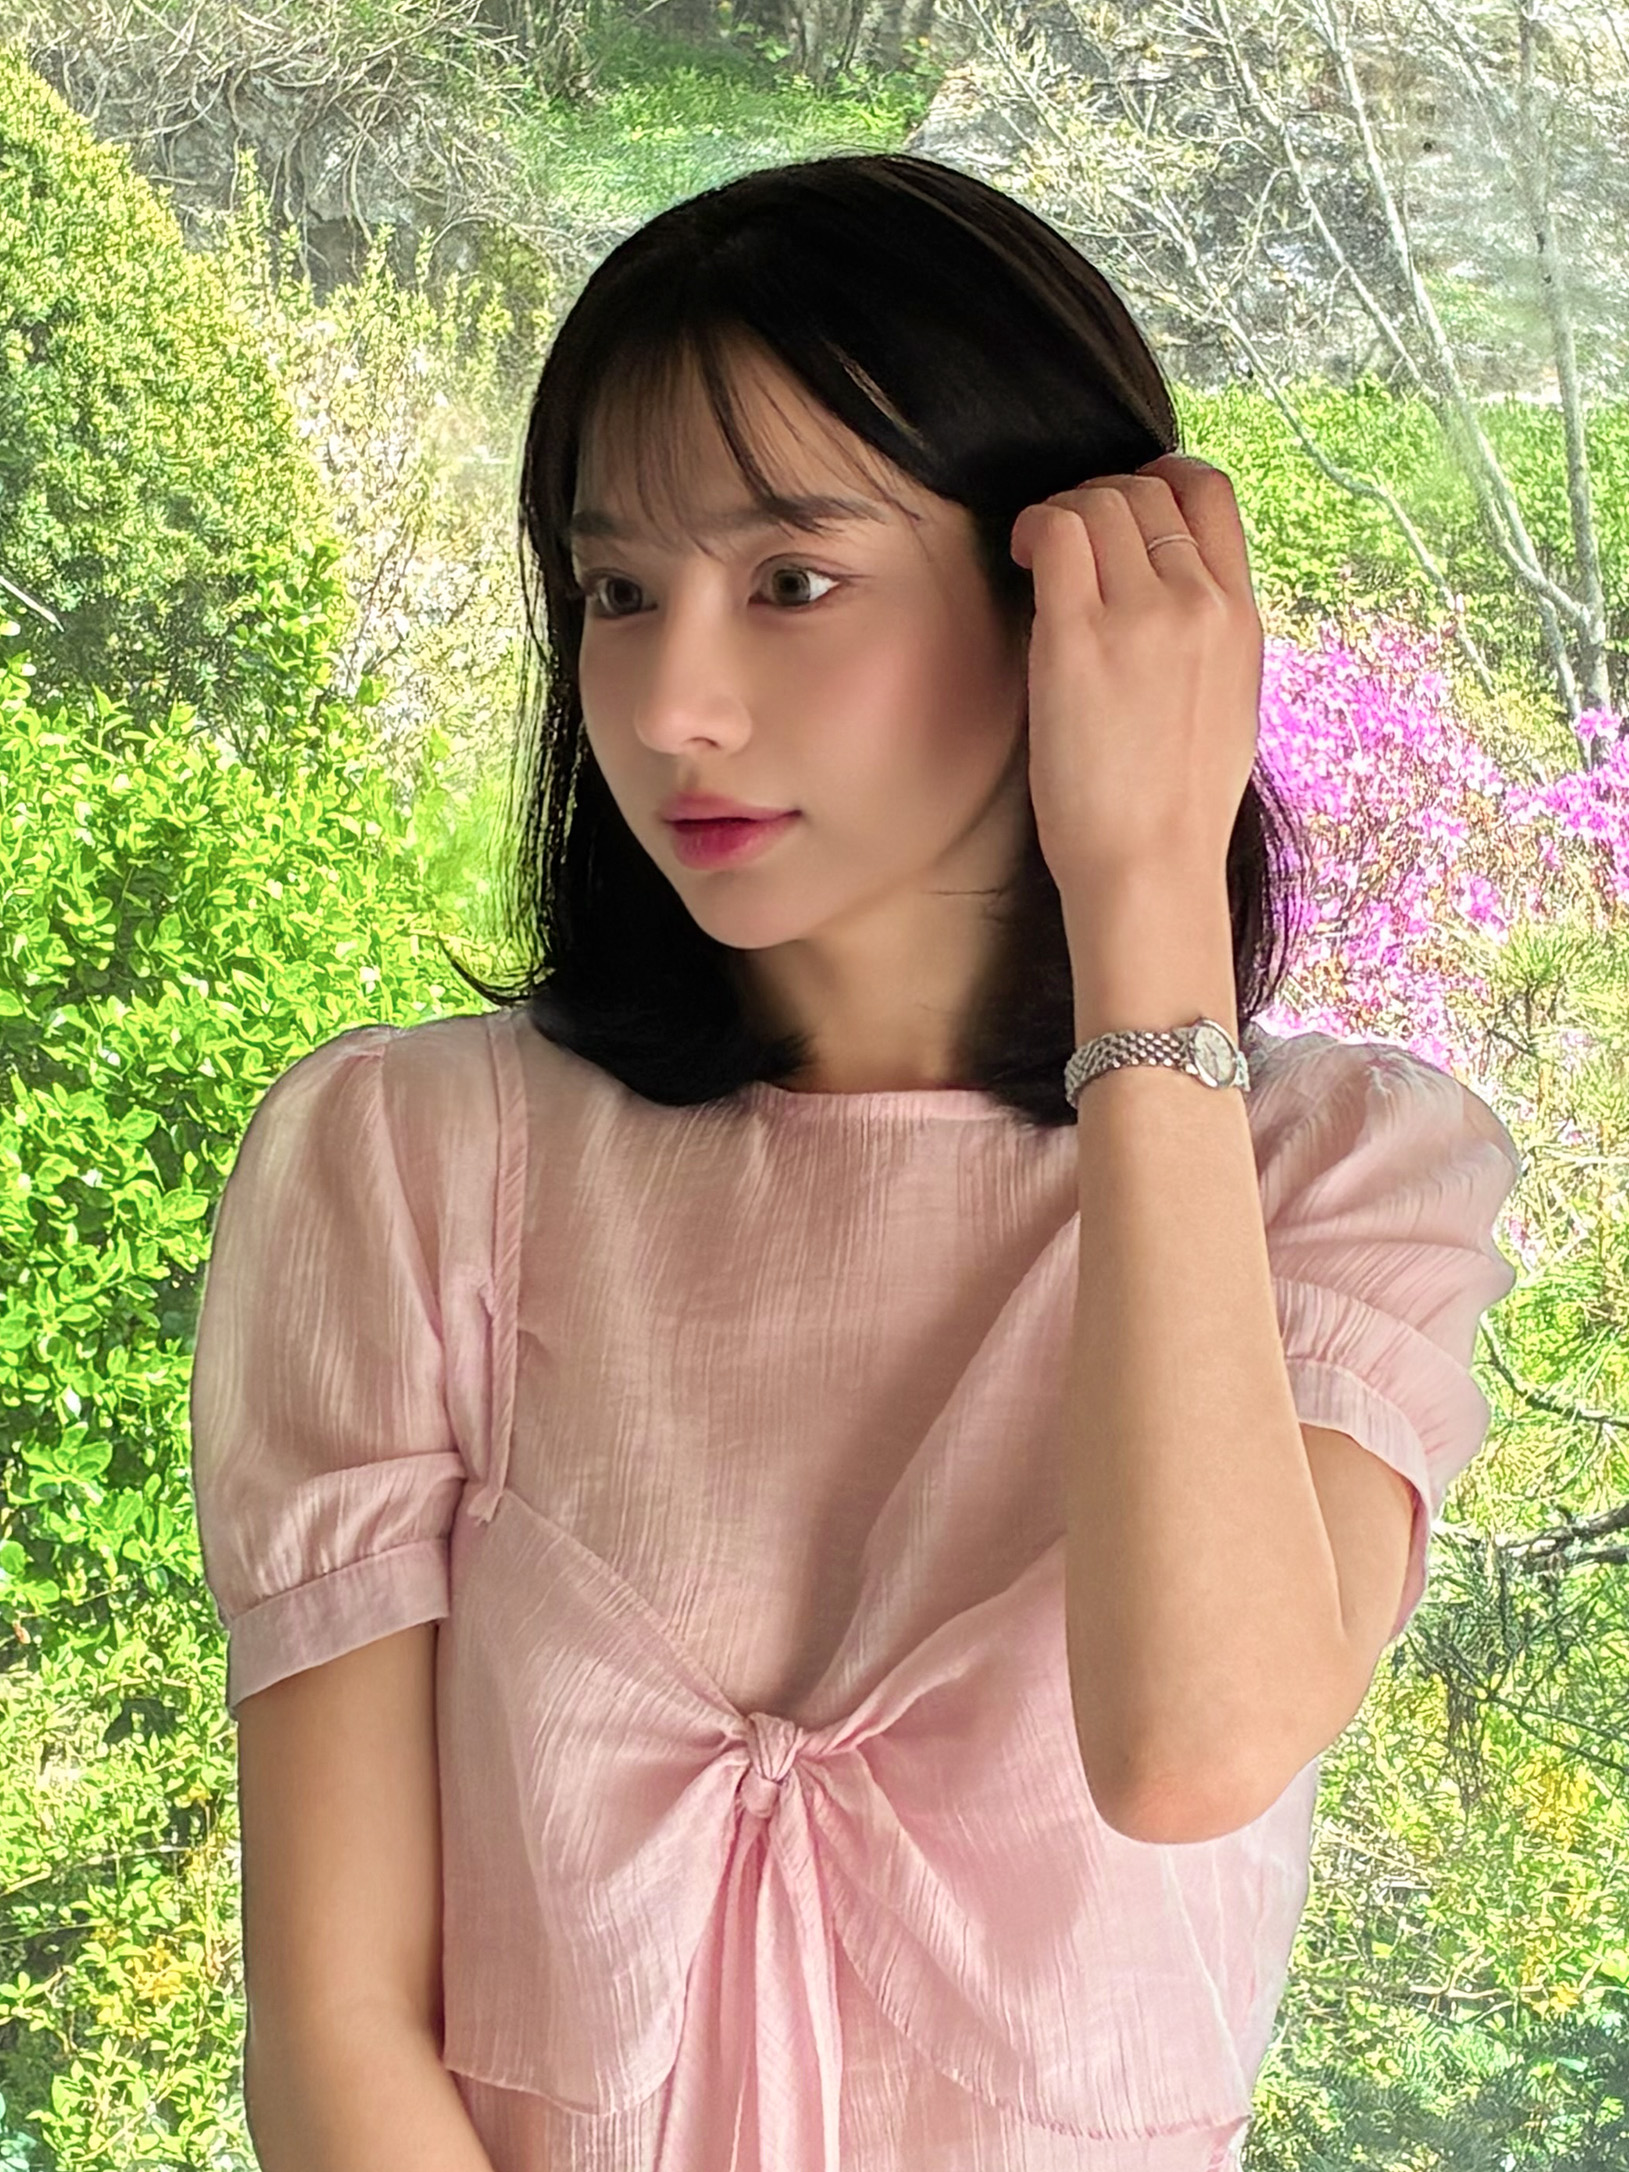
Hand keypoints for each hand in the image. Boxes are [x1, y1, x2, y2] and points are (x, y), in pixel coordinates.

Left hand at [1008, 453, 1262, 900]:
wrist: (1152, 866)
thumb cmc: (1175, 807)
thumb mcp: (1225, 704)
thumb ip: (1204, 636)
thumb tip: (1166, 589)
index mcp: (1240, 617)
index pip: (1210, 493)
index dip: (1158, 479)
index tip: (1123, 506)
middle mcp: (1199, 603)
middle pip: (1145, 491)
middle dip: (1097, 499)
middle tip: (1065, 541)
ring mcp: (1142, 616)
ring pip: (1099, 502)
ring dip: (1061, 514)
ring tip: (1041, 555)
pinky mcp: (1080, 637)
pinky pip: (1058, 535)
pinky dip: (1035, 531)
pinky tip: (1024, 560)